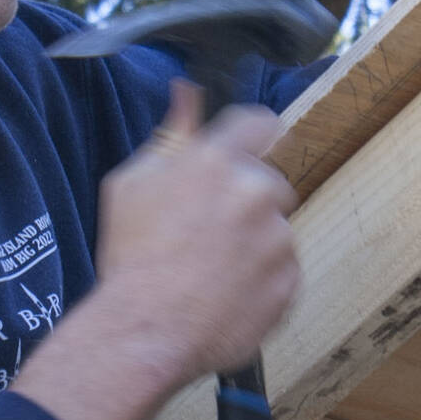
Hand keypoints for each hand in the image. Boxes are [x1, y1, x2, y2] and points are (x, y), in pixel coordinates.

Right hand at [11, 81, 300, 419]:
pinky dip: (261, 282)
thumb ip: (171, 134)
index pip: (261, 123)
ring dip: (253, 244)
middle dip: (246, 202)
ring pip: (275, 231)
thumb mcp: (133, 183)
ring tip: (210, 271)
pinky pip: (282, 273)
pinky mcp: (290, 282)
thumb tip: (188, 91)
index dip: (252, 138)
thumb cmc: (130, 254)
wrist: (145, 328)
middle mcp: (258, 192)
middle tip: (206, 233)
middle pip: (268, 184)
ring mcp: (279, 240)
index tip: (241, 157)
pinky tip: (223, 295)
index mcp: (220, 160)